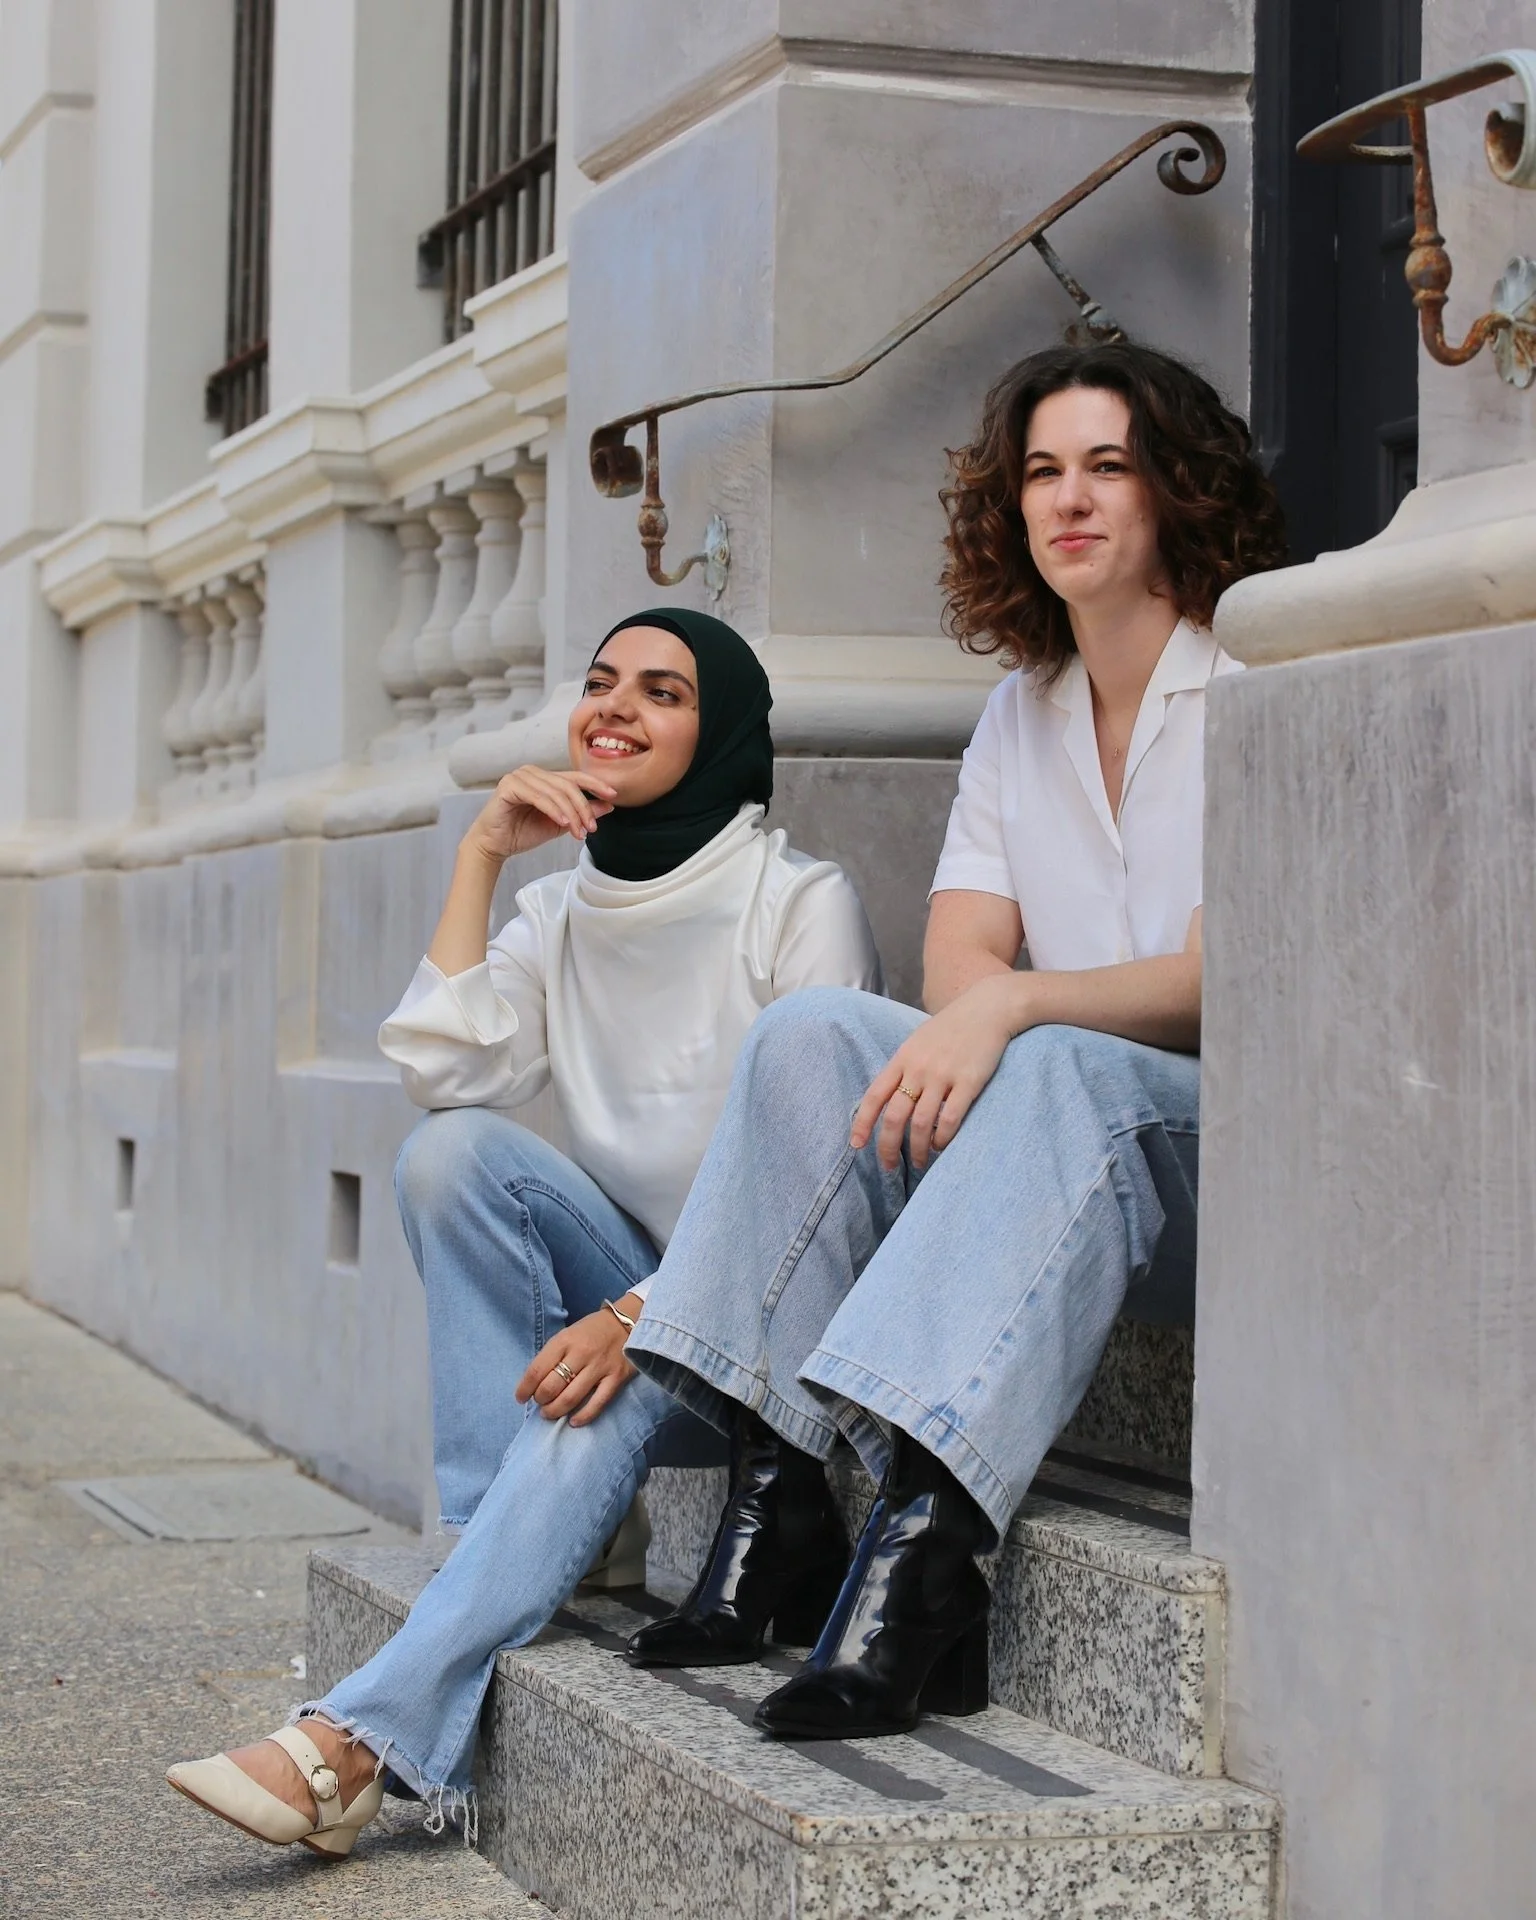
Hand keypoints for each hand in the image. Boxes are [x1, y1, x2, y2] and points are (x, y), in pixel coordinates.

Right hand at [462, 766, 618, 864]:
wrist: (494, 845)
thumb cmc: (522, 832)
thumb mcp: (560, 823)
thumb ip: (581, 813)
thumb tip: (608, 805)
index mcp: (544, 777)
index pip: (575, 776)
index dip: (595, 784)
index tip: (613, 796)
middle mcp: (532, 772)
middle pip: (567, 785)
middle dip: (583, 808)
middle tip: (591, 828)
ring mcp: (519, 776)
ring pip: (555, 792)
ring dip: (571, 814)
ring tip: (578, 832)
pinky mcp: (508, 786)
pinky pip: (538, 797)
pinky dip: (553, 810)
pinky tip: (563, 823)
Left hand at [515, 1298, 642, 1427]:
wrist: (628, 1322)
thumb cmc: (591, 1331)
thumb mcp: (567, 1335)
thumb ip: (552, 1356)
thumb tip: (535, 1383)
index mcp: (564, 1341)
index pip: (537, 1369)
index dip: (525, 1388)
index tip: (521, 1398)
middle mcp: (581, 1353)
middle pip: (552, 1386)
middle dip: (541, 1400)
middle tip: (540, 1404)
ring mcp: (599, 1367)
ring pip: (571, 1397)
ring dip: (555, 1410)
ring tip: (550, 1413)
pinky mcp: (616, 1378)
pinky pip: (597, 1403)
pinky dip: (583, 1416)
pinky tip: (573, 1421)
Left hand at [851, 974, 1024, 1171]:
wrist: (987, 1008)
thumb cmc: (952, 1028)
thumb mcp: (918, 1042)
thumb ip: (904, 1068)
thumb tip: (889, 1099)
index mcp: (902, 1059)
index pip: (874, 1096)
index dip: (862, 1123)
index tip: (857, 1145)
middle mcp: (918, 1068)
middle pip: (894, 1116)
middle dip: (888, 1147)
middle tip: (889, 1167)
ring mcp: (943, 1075)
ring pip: (920, 1123)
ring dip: (917, 1149)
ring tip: (919, 1162)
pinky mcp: (968, 1082)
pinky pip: (950, 1119)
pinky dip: (942, 1138)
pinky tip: (941, 1146)